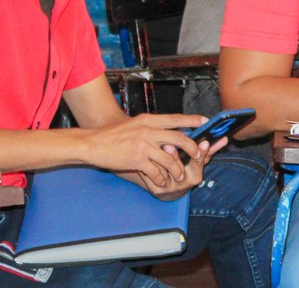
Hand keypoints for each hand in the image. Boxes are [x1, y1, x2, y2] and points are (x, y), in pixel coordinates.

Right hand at [81, 113, 204, 188]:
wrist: (93, 143)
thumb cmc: (113, 134)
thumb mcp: (135, 124)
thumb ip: (151, 127)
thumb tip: (169, 130)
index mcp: (148, 120)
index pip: (175, 118)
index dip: (192, 120)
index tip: (205, 121)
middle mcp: (148, 130)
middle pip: (178, 138)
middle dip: (192, 148)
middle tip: (199, 155)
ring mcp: (142, 145)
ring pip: (169, 158)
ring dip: (177, 169)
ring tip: (179, 175)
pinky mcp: (136, 159)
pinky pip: (155, 171)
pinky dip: (161, 178)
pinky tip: (161, 181)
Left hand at [146, 133, 228, 199]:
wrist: (168, 190)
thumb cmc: (186, 171)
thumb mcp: (198, 163)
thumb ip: (209, 151)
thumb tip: (224, 139)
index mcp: (195, 176)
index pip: (199, 163)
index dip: (201, 153)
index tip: (204, 142)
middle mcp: (183, 184)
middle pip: (179, 168)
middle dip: (175, 156)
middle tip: (170, 144)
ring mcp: (169, 188)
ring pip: (164, 171)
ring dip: (159, 159)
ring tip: (158, 146)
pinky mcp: (156, 190)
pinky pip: (153, 175)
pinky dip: (151, 164)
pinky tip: (147, 154)